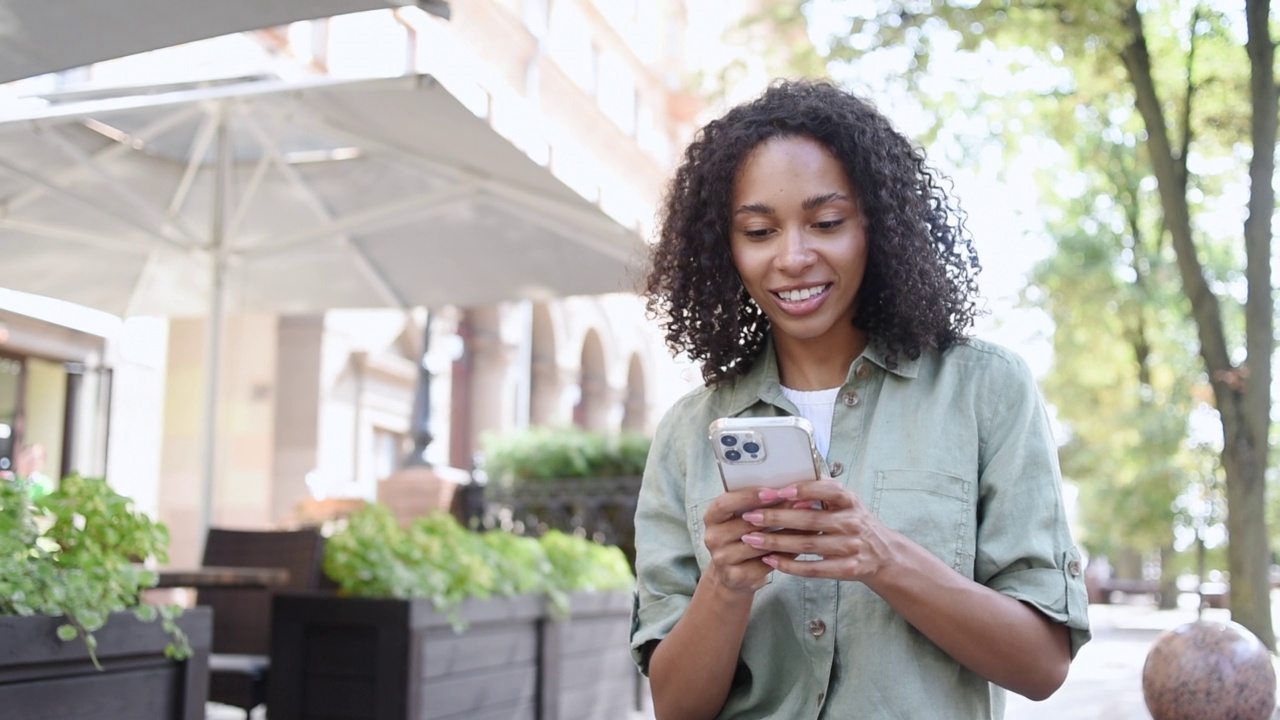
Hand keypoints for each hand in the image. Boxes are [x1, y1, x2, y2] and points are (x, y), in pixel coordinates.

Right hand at [701, 488, 799, 592]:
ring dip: (787, 533)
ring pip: (760, 543)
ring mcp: (722, 559)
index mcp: (711, 517)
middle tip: (802, 503)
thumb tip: (788, 487)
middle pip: (747, 523)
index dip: (749, 496)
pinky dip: (786, 553)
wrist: (734, 574)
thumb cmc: (742, 537)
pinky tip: (801, 545)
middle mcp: (712, 537)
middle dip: (777, 512)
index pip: (726, 503)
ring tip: (809, 522)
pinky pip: (766, 562)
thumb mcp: (740, 517)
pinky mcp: (736, 576)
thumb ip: (755, 503)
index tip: (775, 491)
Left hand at [737, 480, 895, 582]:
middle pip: (810, 520)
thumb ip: (822, 490)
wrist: (884, 555)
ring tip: (751, 538)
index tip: (777, 491)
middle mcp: (852, 523)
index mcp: (850, 501)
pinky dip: (790, 565)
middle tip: (750, 516)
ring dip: (776, 542)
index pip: (828, 491)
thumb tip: (788, 478)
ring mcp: (851, 548)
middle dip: (777, 518)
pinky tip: (770, 560)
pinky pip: (814, 568)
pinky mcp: (847, 569)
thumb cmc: (854, 522)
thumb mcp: (846, 502)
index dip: (803, 490)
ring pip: (808, 545)